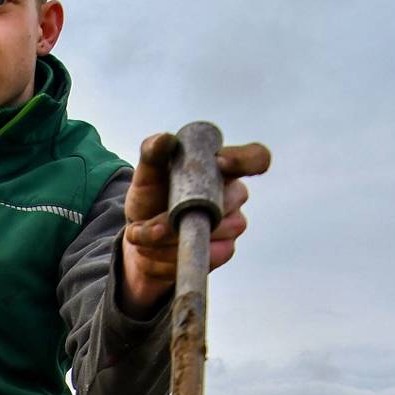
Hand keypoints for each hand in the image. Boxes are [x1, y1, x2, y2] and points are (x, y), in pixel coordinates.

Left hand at [120, 133, 271, 317]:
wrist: (140, 240)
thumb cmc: (150, 198)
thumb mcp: (146, 175)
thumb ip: (152, 154)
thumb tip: (164, 140)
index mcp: (222, 167)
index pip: (254, 158)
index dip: (245, 161)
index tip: (221, 164)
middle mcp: (234, 194)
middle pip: (229, 201)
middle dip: (185, 213)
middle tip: (151, 224)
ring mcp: (233, 224)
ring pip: (212, 231)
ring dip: (171, 238)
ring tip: (146, 235)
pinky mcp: (224, 251)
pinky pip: (207, 255)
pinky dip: (173, 255)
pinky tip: (155, 250)